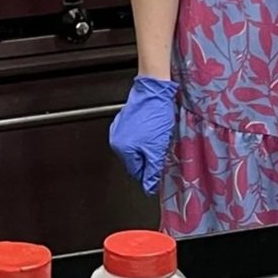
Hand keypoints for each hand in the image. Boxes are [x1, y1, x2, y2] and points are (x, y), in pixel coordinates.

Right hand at [109, 75, 177, 194]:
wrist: (154, 91)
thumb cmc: (155, 114)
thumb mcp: (157, 147)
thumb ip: (152, 169)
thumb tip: (150, 186)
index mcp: (123, 149)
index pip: (135, 172)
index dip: (149, 175)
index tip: (158, 176)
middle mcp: (117, 140)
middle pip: (134, 161)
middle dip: (148, 161)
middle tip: (160, 154)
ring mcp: (119, 129)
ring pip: (134, 149)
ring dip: (146, 150)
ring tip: (157, 141)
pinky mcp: (124, 121)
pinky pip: (133, 137)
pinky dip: (143, 139)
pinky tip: (152, 132)